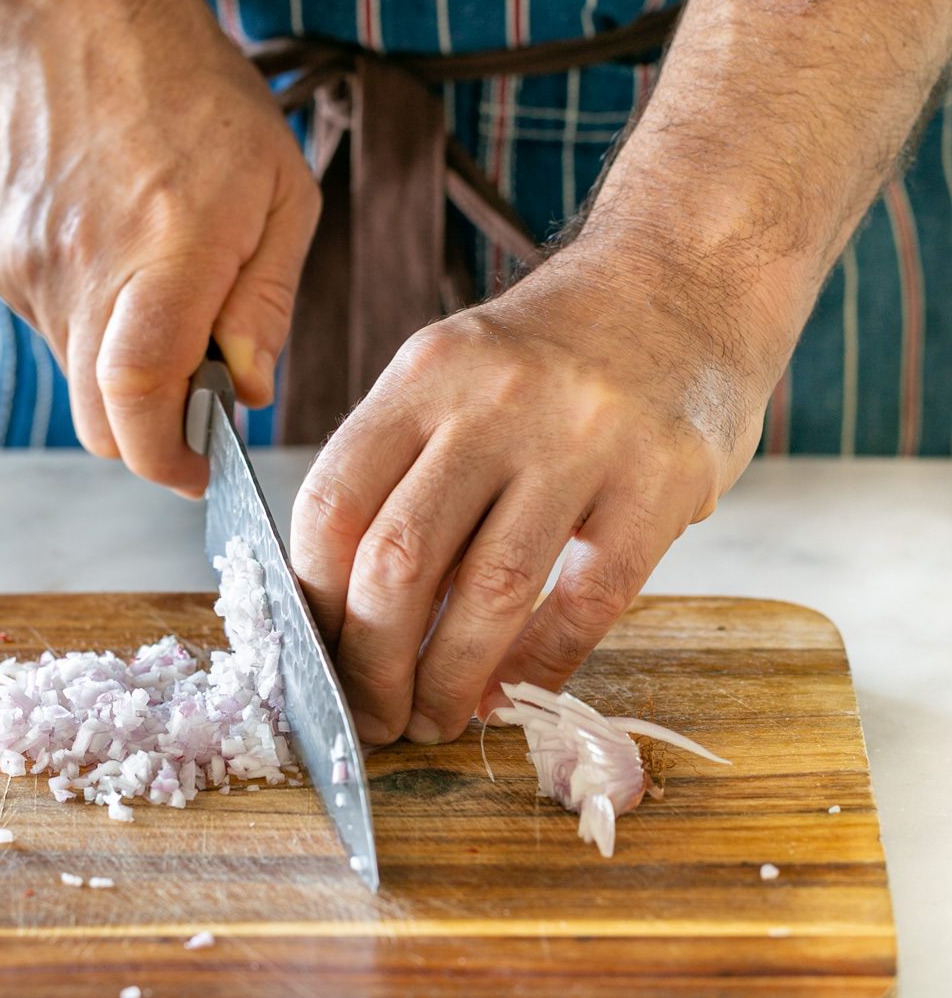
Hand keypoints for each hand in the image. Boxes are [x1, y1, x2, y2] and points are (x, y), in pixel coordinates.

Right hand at [0, 0, 319, 493]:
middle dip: (154, 434)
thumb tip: (248, 389)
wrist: (67, 10)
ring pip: (78, 378)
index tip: (203, 473)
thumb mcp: (279, 188)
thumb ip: (265, 302)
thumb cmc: (195, 91)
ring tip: (164, 288)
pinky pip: (54, 330)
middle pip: (102, 419)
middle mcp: (85, 272)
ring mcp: (29, 269)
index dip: (169, 460)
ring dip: (127, 372)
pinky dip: (95, 325)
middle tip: (201, 401)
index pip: (140, 401)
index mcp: (167, 253)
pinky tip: (120, 254)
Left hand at [291, 231, 782, 745]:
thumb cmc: (555, 348)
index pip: (333, 503)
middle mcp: (495, 398)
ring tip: (434, 720)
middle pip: (397, 559)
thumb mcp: (459, 371)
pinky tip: (514, 693)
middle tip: (372, 715)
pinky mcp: (661, 482)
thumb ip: (406, 467)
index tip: (315, 657)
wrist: (686, 278)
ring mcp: (584, 437)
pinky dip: (539, 666)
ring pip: (489, 593)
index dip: (311, 601)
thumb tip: (351, 608)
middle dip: (369, 664)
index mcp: (426, 373)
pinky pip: (585, 604)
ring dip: (448, 680)